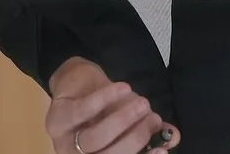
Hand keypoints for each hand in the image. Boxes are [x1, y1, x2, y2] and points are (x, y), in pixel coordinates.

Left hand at [45, 58, 179, 153]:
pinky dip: (105, 100)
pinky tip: (124, 87)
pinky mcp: (56, 118)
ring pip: (93, 139)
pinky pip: (82, 112)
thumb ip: (151, 129)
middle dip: (134, 139)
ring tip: (143, 103)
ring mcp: (63, 141)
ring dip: (121, 121)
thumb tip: (174, 136)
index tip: (163, 150)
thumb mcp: (131, 119)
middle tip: (153, 118)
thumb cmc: (106, 108)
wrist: (79, 82)